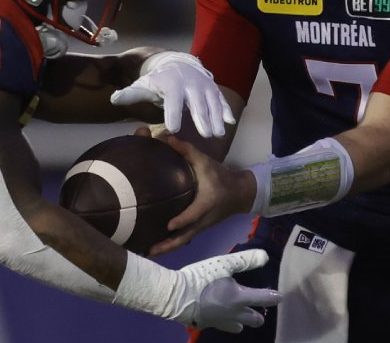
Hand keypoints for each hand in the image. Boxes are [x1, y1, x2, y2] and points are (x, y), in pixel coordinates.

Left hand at [110, 52, 234, 137]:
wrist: (178, 64)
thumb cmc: (158, 81)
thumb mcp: (144, 86)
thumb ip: (131, 94)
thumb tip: (114, 99)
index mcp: (172, 84)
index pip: (173, 100)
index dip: (173, 113)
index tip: (172, 129)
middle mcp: (190, 84)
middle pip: (196, 102)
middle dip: (201, 118)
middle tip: (205, 134)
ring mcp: (204, 86)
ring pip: (212, 102)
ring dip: (216, 117)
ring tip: (218, 134)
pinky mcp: (213, 89)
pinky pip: (221, 99)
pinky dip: (226, 109)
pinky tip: (230, 122)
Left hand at [148, 135, 255, 256]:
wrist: (241, 192)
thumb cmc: (221, 177)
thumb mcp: (205, 162)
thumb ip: (186, 150)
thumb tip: (167, 137)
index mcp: (206, 203)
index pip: (194, 214)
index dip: (182, 220)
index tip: (169, 226)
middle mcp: (202, 219)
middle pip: (185, 237)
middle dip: (168, 245)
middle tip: (149, 251)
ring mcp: (201, 226)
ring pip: (183, 241)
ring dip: (167, 248)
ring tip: (148, 253)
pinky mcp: (199, 228)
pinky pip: (184, 239)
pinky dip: (172, 244)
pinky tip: (158, 246)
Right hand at [174, 250, 280, 332]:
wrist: (176, 296)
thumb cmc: (202, 277)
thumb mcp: (224, 264)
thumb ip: (245, 260)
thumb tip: (265, 256)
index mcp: (239, 298)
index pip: (262, 299)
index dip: (273, 297)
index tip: (279, 297)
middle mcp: (233, 314)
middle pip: (253, 320)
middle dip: (258, 315)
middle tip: (259, 309)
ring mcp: (220, 322)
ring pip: (238, 326)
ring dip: (243, 321)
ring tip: (241, 315)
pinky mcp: (207, 324)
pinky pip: (221, 325)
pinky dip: (225, 321)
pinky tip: (219, 314)